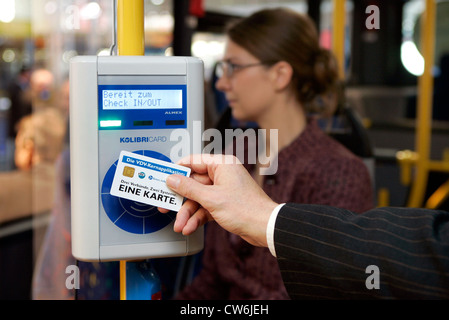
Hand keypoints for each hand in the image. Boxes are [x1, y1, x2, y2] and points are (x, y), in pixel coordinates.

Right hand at [162, 154, 277, 246]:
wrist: (264, 228)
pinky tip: (190, 227)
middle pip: (194, 183)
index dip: (177, 170)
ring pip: (199, 198)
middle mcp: (223, 174)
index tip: (164, 177)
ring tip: (180, 225)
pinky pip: (206, 207)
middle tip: (166, 206)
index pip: (193, 162)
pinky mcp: (225, 203)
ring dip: (188, 213)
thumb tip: (173, 179)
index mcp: (222, 165)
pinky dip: (198, 217)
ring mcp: (224, 190)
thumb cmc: (247, 209)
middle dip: (181, 200)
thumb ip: (189, 188)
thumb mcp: (211, 198)